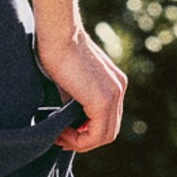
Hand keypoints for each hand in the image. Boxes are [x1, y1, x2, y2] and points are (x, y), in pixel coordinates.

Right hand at [37, 22, 126, 154]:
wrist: (58, 34)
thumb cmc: (57, 53)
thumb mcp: (72, 83)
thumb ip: (77, 102)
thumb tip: (69, 124)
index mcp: (115, 83)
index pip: (107, 120)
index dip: (86, 132)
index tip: (63, 131)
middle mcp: (119, 89)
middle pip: (108, 132)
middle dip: (84, 140)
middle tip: (60, 137)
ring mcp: (114, 94)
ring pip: (104, 136)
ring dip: (80, 142)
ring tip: (59, 135)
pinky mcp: (102, 100)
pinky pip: (95, 134)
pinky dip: (78, 140)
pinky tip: (61, 132)